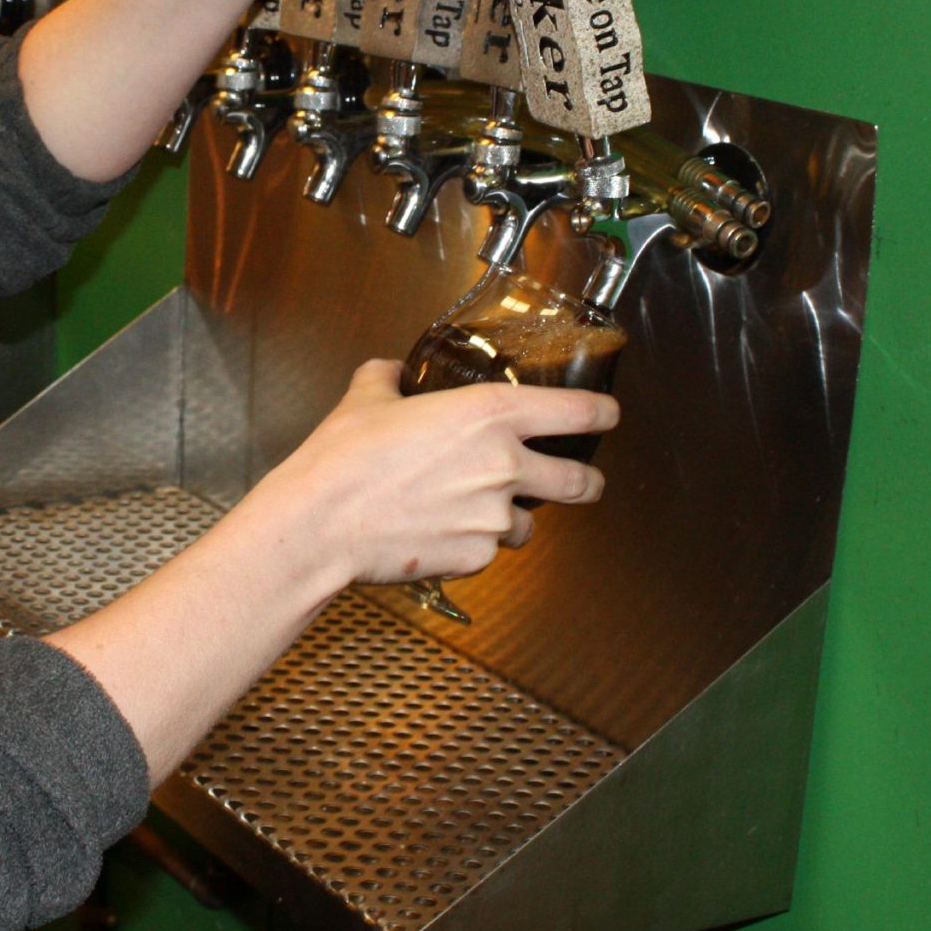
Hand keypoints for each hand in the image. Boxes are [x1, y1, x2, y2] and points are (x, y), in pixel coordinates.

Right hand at [242, 358, 617, 593]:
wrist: (322, 522)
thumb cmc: (344, 460)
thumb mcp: (366, 398)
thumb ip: (389, 379)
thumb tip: (392, 372)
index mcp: (490, 415)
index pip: (576, 412)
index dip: (601, 414)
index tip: (608, 415)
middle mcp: (505, 466)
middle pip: (580, 481)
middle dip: (586, 483)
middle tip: (580, 482)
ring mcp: (494, 517)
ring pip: (529, 525)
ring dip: (513, 518)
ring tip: (477, 511)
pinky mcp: (476, 558)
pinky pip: (488, 552)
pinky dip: (473, 544)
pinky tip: (439, 532)